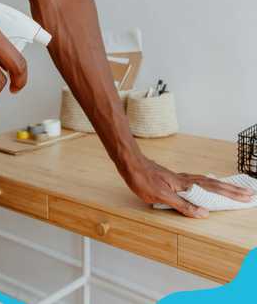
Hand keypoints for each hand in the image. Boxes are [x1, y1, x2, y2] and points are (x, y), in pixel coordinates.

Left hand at [123, 159, 253, 217]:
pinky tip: (207, 184)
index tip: (245, 197)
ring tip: (234, 189)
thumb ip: (182, 205)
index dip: (229, 194)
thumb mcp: (160, 196)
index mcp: (185, 185)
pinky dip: (207, 183)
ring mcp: (179, 177)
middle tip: (249, 193)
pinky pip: (197, 180)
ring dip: (221, 186)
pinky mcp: (173, 177)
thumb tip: (204, 213)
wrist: (130, 163)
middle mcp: (185, 179)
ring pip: (206, 181)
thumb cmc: (142, 179)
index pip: (213, 189)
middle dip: (232, 190)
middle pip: (214, 184)